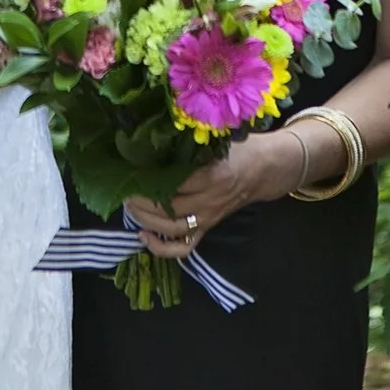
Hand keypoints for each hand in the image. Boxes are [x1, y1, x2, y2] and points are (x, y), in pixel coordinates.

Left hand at [127, 131, 299, 259]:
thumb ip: (191, 144)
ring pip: (171, 229)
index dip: (149, 179)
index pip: (174, 183)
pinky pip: (184, 248)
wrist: (265, 169)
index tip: (131, 170)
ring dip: (145, 221)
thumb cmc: (238, 149)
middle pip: (168, 208)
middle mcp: (209, 200)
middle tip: (125, 189)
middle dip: (141, 201)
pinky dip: (161, 248)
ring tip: (129, 207)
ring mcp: (208, 218)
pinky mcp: (207, 228)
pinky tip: (143, 236)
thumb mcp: (218, 140)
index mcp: (212, 175)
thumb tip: (153, 140)